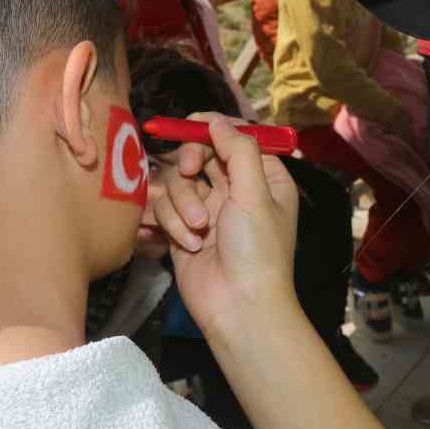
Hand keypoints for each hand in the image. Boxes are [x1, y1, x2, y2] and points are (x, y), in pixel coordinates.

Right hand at [149, 114, 299, 335]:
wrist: (237, 307)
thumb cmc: (257, 250)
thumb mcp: (256, 194)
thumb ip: (238, 151)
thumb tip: (216, 120)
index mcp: (264, 178)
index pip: (236, 136)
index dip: (212, 127)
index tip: (191, 124)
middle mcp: (236, 189)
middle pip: (201, 153)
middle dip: (192, 160)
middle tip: (191, 169)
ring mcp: (208, 210)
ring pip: (179, 180)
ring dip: (183, 202)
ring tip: (198, 229)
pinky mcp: (182, 229)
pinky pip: (166, 208)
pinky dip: (173, 224)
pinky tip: (189, 245)